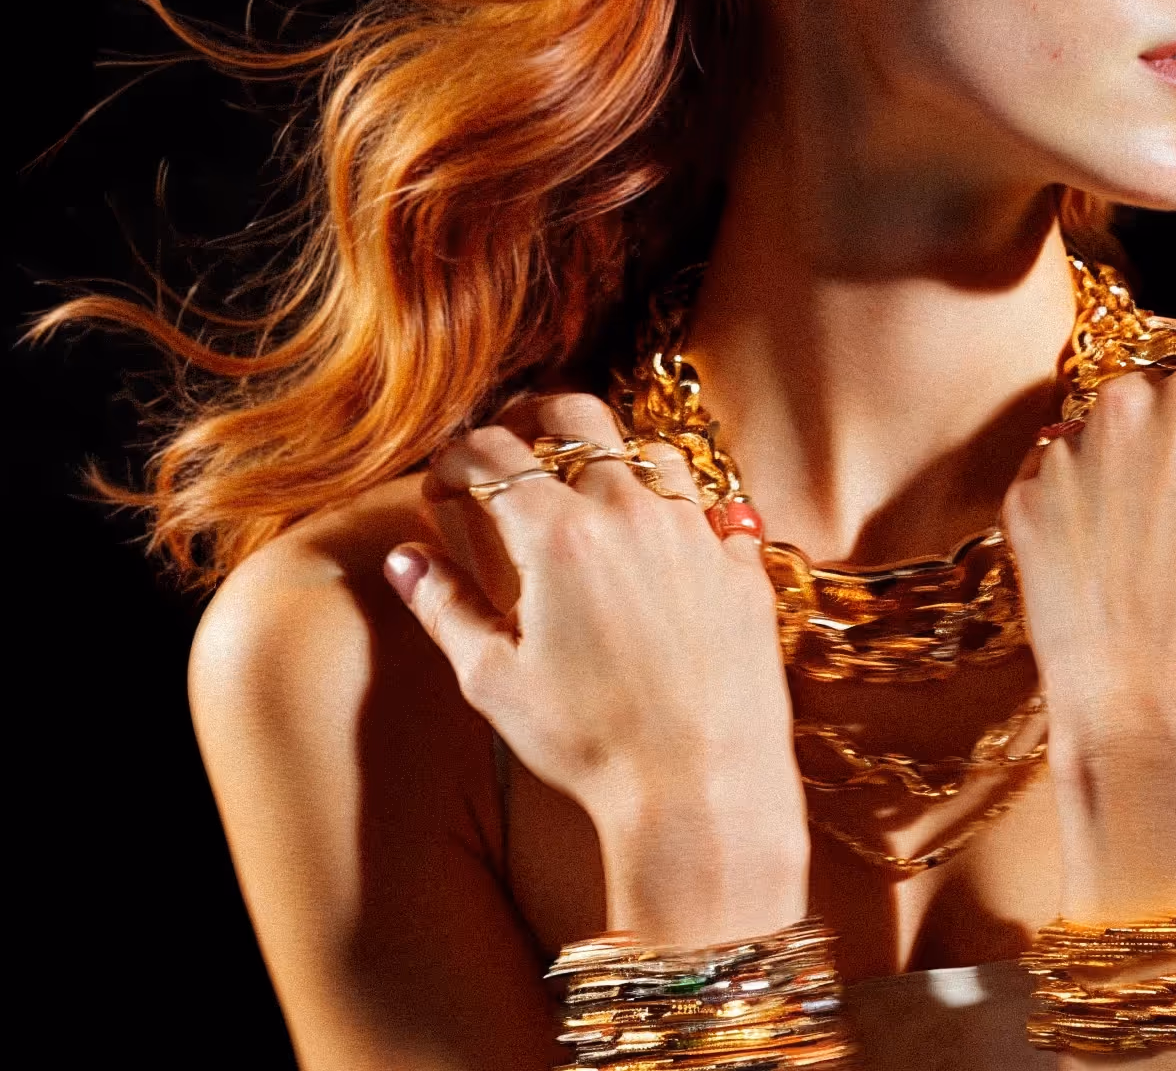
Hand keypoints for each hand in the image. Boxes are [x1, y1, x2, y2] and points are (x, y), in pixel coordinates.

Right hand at [383, 393, 806, 943]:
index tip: (443, 483)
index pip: (494, 453)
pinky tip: (666, 540)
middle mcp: (631, 512)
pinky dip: (682, 510)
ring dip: (615, 457)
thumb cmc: (588, 744)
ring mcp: (695, 531)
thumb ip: (446, 607)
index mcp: (559, 534)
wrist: (700, 786)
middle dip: (537, 417)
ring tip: (592, 488)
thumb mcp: (494, 681)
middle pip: (580, 417)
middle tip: (515, 442)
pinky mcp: (742, 563)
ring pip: (653, 452)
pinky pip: (713, 508)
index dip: (456, 458)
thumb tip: (405, 559)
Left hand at [1002, 295, 1175, 912]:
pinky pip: (1063, 468)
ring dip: (1145, 447)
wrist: (1146, 706)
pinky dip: (1094, 489)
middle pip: (1172, 373)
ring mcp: (1065, 451)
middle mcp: (1124, 406)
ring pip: (1112, 419)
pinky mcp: (1024, 497)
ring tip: (1175, 525)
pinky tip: (1122, 546)